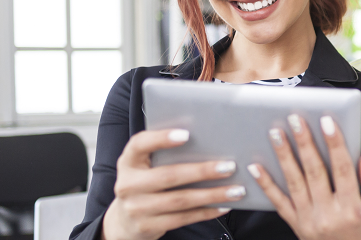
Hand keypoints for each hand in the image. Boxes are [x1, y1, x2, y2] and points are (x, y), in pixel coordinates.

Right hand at [102, 129, 247, 239]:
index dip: (161, 138)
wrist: (124, 221)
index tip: (187, 134)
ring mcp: (136, 208)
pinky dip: (207, 211)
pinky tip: (224, 205)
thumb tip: (206, 141)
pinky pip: (183, 218)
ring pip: (180, 200)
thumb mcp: (144, 167)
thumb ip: (163, 155)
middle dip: (202, 171)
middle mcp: (128, 185)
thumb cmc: (144, 184)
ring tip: (236, 190)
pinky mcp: (148, 226)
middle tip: (229, 166)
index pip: (139, 144)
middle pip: (169, 176)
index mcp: (128, 162)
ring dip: (212, 195)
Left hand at [248, 114, 360, 239]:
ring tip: (276, 133)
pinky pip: (278, 202)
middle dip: (304, 142)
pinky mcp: (295, 224)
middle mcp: (328, 214)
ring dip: (284, 155)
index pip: (342, 168)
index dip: (335, 143)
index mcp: (352, 208)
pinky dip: (266, 184)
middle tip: (295, 119)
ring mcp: (308, 220)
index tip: (327, 122)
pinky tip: (256, 167)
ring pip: (294, 182)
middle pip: (314, 171)